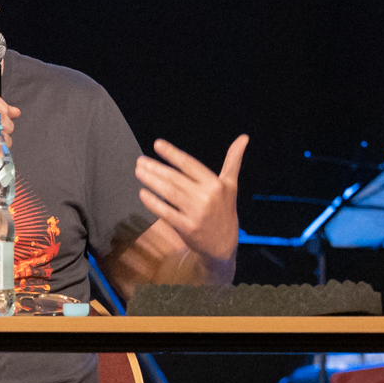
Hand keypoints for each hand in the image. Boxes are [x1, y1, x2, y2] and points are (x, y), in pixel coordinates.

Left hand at [135, 134, 248, 264]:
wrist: (224, 245)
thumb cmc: (224, 210)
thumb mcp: (230, 185)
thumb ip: (233, 161)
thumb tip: (244, 137)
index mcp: (216, 184)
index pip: (190, 165)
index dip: (172, 153)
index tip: (157, 144)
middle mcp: (207, 197)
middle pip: (176, 178)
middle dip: (156, 168)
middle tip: (140, 160)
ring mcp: (196, 213)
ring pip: (169, 193)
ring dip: (151, 181)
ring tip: (139, 172)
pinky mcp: (187, 228)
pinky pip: (166, 212)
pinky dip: (152, 202)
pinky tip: (142, 193)